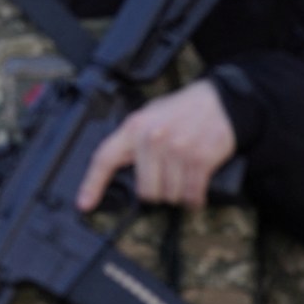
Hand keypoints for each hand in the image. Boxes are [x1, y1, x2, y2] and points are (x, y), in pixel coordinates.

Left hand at [76, 79, 236, 210]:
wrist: (219, 100)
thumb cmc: (180, 111)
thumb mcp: (148, 116)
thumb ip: (131, 139)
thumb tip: (118, 168)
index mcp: (134, 127)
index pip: (105, 158)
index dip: (92, 184)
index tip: (84, 204)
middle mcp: (152, 139)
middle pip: (145, 191)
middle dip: (156, 190)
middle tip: (165, 177)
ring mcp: (177, 150)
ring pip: (169, 196)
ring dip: (177, 193)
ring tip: (182, 175)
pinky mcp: (199, 159)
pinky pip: (191, 195)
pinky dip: (194, 198)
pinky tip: (195, 188)